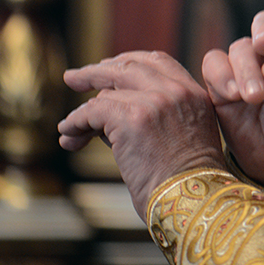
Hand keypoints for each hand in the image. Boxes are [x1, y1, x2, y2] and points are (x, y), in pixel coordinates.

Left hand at [58, 51, 226, 217]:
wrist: (195, 202)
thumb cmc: (186, 184)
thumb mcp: (182, 138)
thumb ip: (153, 116)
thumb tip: (106, 114)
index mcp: (195, 95)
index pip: (158, 62)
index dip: (129, 63)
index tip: (109, 68)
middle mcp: (177, 91)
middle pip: (130, 66)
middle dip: (97, 71)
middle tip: (74, 77)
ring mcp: (156, 101)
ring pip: (107, 92)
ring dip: (83, 112)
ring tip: (69, 130)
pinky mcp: (132, 117)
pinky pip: (92, 111)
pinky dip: (75, 123)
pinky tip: (67, 134)